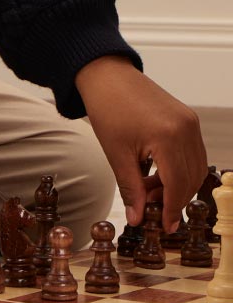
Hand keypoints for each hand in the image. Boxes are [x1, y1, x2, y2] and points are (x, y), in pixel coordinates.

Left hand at [74, 56, 205, 230]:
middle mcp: (186, 128)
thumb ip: (131, 189)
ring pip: (194, 167)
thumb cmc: (107, 109)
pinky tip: (156, 174)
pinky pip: (191, 152)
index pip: (178, 185)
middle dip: (174, 199)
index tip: (165, 227)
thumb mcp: (116, 154)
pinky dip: (178, 168)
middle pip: (190, 178)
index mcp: (169, 137)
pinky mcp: (187, 117)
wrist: (107, 75)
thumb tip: (137, 219)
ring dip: (176, 184)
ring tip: (149, 191)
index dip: (172, 209)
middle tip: (152, 210)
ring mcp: (190, 121)